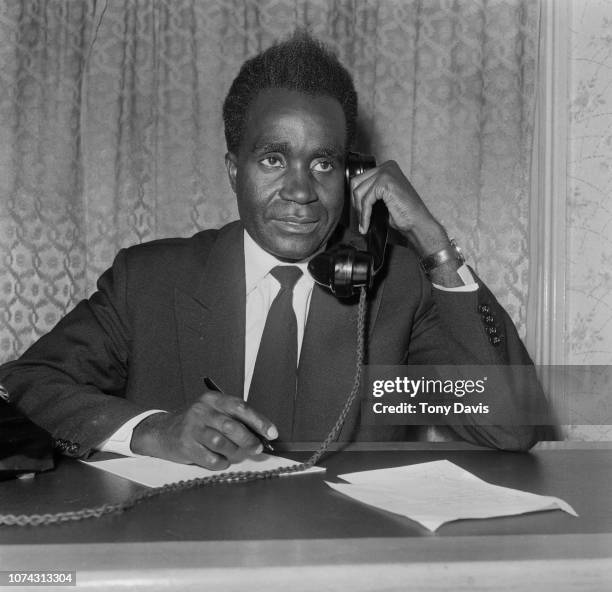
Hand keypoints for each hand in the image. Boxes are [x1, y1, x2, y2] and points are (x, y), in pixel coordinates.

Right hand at [130, 390, 277, 469]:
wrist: (162, 432)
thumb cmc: (196, 423)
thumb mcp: (213, 412)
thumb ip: (234, 419)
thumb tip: (263, 434)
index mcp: (213, 399)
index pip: (240, 407)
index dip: (259, 420)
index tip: (272, 433)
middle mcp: (201, 411)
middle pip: (231, 426)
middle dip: (249, 439)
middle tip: (257, 448)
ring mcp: (191, 428)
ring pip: (221, 443)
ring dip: (233, 451)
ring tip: (234, 453)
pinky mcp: (185, 446)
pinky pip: (210, 458)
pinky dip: (220, 462)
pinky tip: (220, 460)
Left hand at [350, 160, 448, 255]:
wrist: (418, 223)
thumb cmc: (403, 213)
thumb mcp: (382, 198)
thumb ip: (370, 192)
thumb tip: (352, 197)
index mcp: (386, 167)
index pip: (359, 179)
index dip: (356, 197)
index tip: (358, 211)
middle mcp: (387, 166)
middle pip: (356, 183)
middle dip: (355, 203)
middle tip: (360, 218)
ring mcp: (386, 173)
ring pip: (359, 192)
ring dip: (360, 211)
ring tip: (364, 223)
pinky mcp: (385, 183)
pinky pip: (366, 201)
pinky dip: (364, 215)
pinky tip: (366, 224)